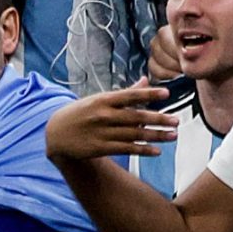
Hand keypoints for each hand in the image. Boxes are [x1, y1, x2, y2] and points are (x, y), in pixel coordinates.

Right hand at [44, 80, 178, 163]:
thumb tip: (145, 80)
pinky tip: (157, 151)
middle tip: (176, 120)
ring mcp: (103, 133)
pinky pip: (126, 149)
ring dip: (156, 136)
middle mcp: (104, 115)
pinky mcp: (101, 148)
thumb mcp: (98, 98)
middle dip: (158, 119)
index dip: (149, 94)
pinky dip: (142, 150)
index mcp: (104, 99)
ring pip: (134, 134)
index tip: (166, 94)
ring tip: (173, 135)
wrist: (56, 133)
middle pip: (136, 117)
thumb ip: (124, 93)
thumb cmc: (81, 112)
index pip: (130, 95)